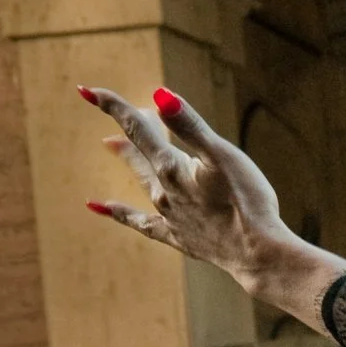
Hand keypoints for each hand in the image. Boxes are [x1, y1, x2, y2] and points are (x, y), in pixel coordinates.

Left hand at [80, 87, 302, 294]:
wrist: (258, 255)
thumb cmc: (246, 202)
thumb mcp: (223, 156)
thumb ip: (190, 125)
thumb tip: (159, 95)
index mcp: (172, 167)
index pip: (137, 128)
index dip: (113, 106)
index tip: (87, 91)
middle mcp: (164, 191)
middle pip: (140, 152)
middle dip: (131, 129)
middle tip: (124, 111)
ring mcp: (170, 216)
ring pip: (142, 181)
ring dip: (129, 160)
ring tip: (111, 144)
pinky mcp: (180, 237)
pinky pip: (141, 223)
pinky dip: (119, 213)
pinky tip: (97, 206)